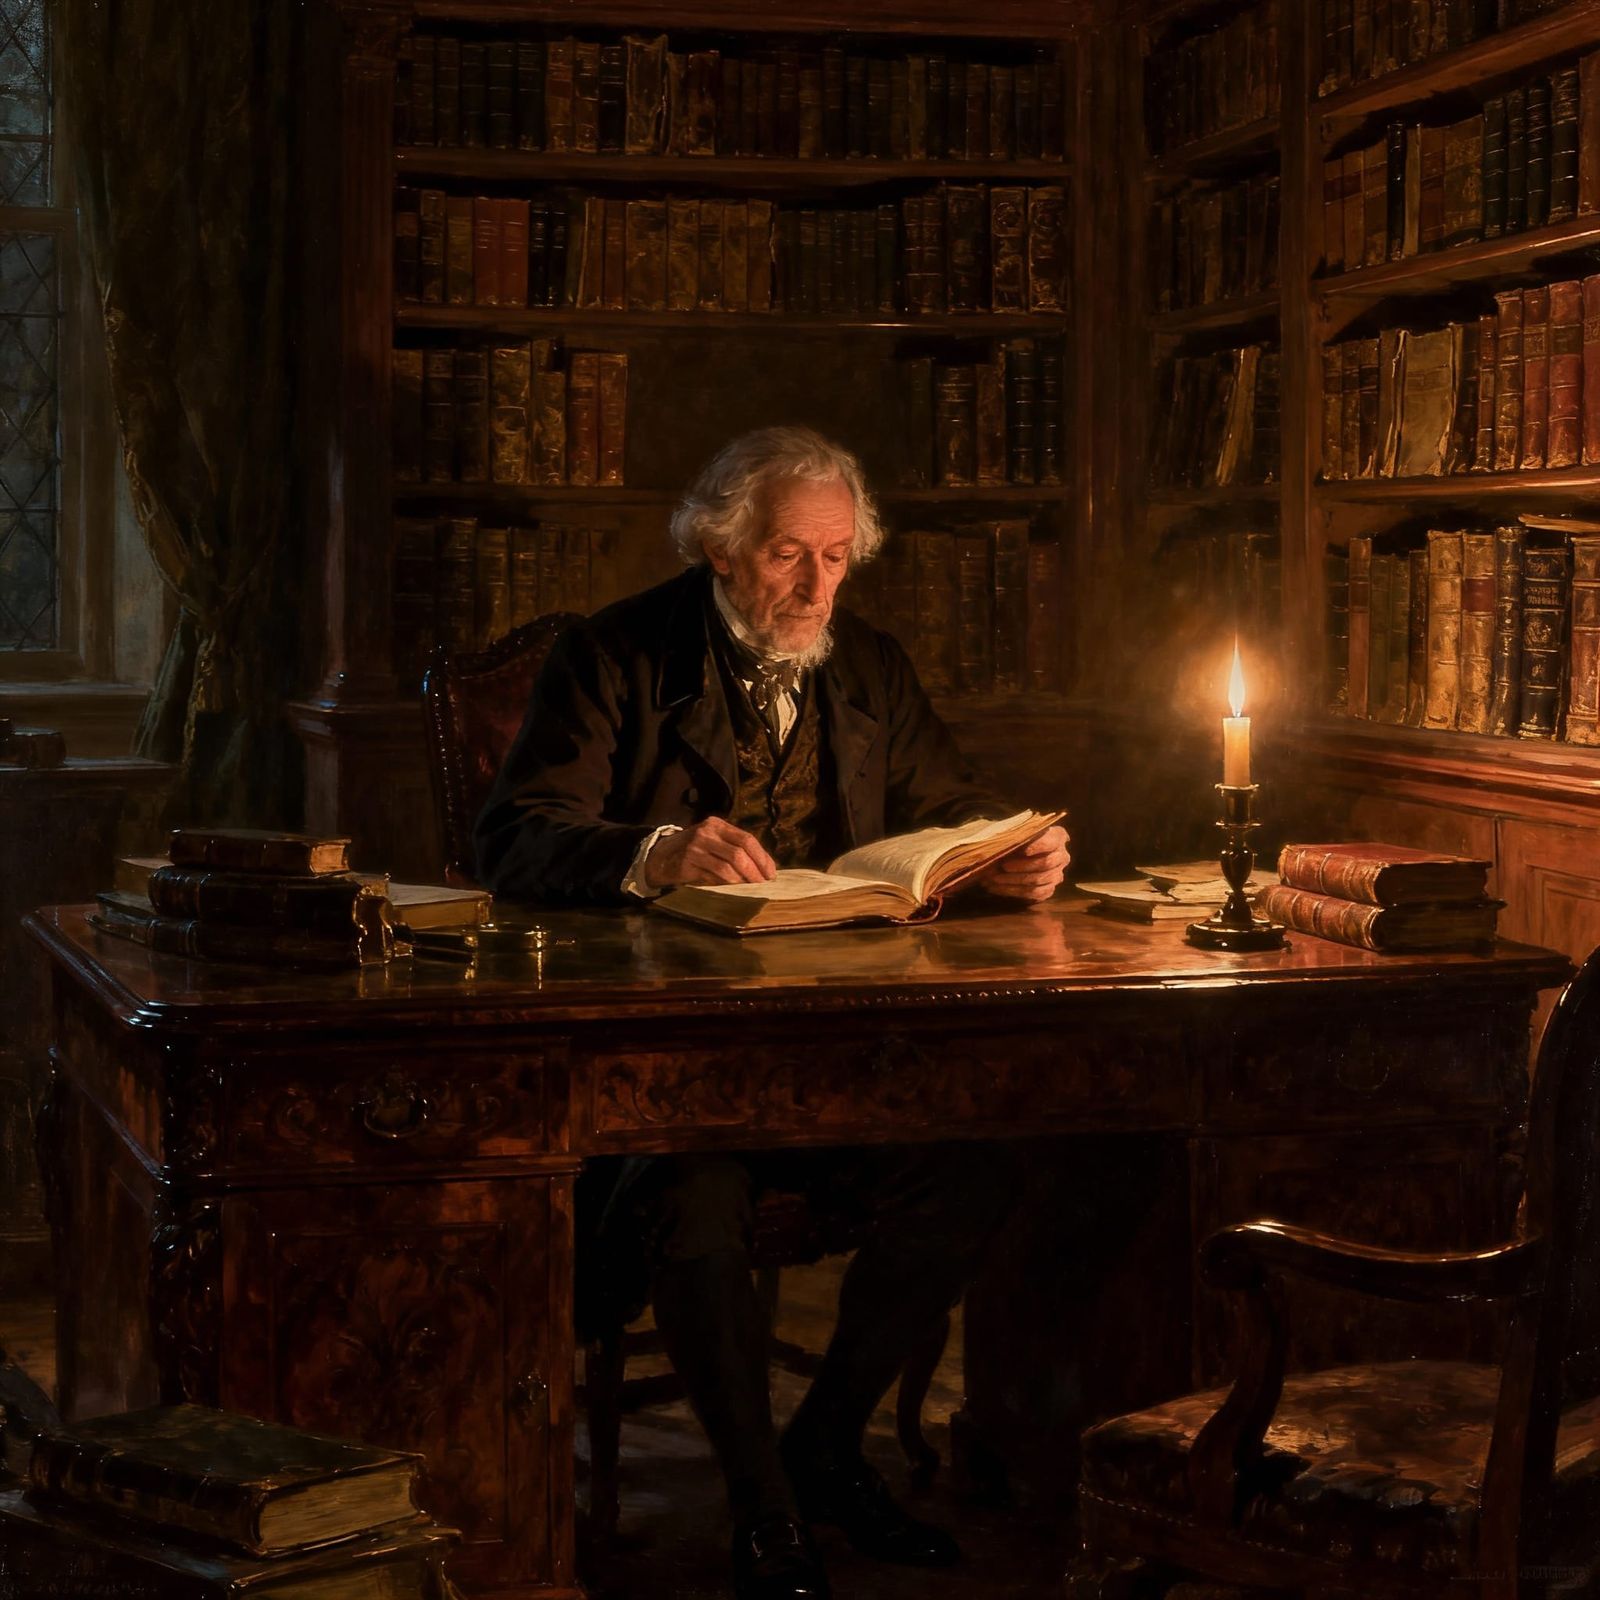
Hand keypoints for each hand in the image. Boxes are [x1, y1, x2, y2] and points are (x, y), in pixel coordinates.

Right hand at [642, 818, 776, 889]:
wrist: (660, 857)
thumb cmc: (694, 854)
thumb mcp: (713, 845)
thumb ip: (734, 852)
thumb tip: (762, 870)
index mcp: (717, 825)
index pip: (746, 838)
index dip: (762, 856)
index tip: (771, 873)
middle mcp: (707, 831)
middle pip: (740, 849)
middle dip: (756, 868)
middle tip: (763, 882)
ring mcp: (696, 845)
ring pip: (730, 862)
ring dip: (744, 877)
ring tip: (752, 885)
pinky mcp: (688, 861)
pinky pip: (716, 872)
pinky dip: (729, 881)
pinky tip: (734, 886)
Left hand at [975, 824, 1070, 902]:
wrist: (1015, 854)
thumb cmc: (1016, 838)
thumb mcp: (1016, 831)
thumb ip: (1015, 834)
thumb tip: (1005, 842)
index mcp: (1058, 836)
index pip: (1051, 841)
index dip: (1038, 846)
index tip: (1024, 850)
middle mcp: (1062, 856)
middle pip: (1046, 863)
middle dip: (1022, 866)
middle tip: (1003, 866)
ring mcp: (1057, 874)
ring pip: (1039, 880)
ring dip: (1014, 880)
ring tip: (994, 878)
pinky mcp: (1049, 889)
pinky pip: (1034, 893)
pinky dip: (1014, 891)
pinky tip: (997, 887)